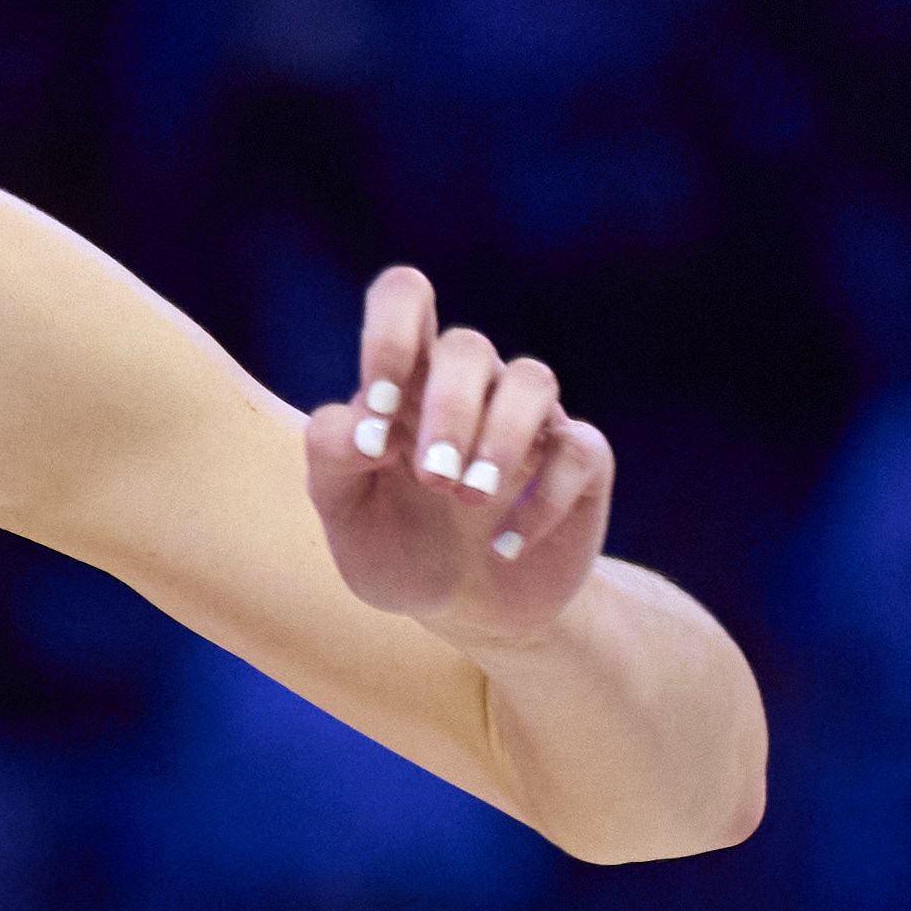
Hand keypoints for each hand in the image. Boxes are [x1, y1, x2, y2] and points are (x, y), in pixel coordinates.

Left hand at [305, 271, 618, 650]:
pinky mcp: (579, 462)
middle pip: (468, 346)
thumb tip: (364, 427)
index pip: (404, 298)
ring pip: (532, 379)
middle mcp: (471, 387)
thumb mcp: (343, 515)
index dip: (390, 332)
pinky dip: (544, 499)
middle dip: (448, 413)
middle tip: (432, 481)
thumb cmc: (398, 548)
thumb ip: (331, 458)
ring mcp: (531, 420)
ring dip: (500, 439)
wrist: (465, 612)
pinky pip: (579, 449)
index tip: (378, 408)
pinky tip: (506, 545)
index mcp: (406, 382)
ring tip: (470, 501)